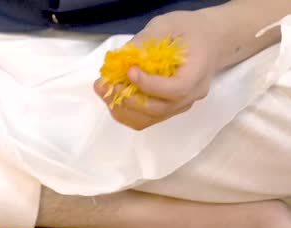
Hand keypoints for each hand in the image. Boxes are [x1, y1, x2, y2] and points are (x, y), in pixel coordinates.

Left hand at [94, 11, 221, 129]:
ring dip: (120, 107)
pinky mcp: (166, 110)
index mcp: (197, 74)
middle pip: (158, 110)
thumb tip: (124, 56)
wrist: (207, 41)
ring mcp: (178, 107)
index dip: (149, 85)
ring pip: (147, 119)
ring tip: (103, 89)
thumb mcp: (169, 25)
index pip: (176, 90)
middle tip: (104, 84)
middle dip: (126, 98)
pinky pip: (143, 119)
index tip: (129, 71)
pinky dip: (123, 111)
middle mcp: (190, 97)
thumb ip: (147, 40)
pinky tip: (111, 95)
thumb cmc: (189, 31)